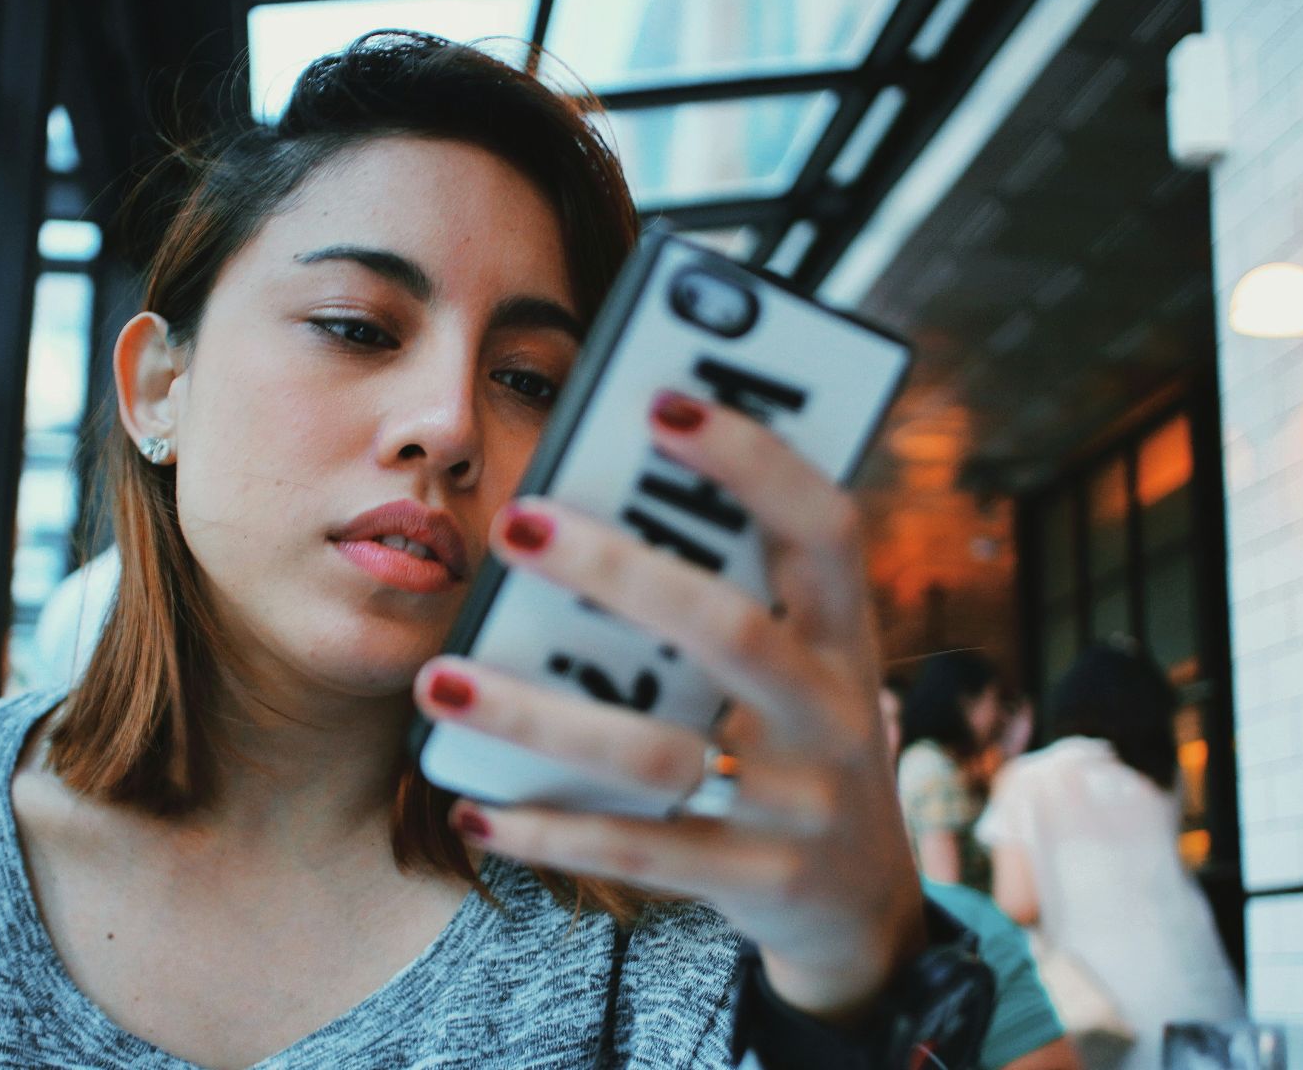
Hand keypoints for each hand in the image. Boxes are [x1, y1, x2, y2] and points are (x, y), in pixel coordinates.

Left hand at [412, 392, 927, 1023]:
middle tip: (513, 521)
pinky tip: (474, 806)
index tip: (658, 401)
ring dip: (541, 716)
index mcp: (844, 630)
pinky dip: (552, 827)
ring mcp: (801, 803)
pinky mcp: (758, 881)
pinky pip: (641, 851)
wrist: (863, 901)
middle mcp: (836, 710)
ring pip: (662, 755)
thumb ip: (726, 589)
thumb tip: (577, 498)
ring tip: (439, 680)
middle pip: (730, 632)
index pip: (823, 525)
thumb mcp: (799, 657)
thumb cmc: (797, 736)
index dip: (753, 459)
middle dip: (619, 573)